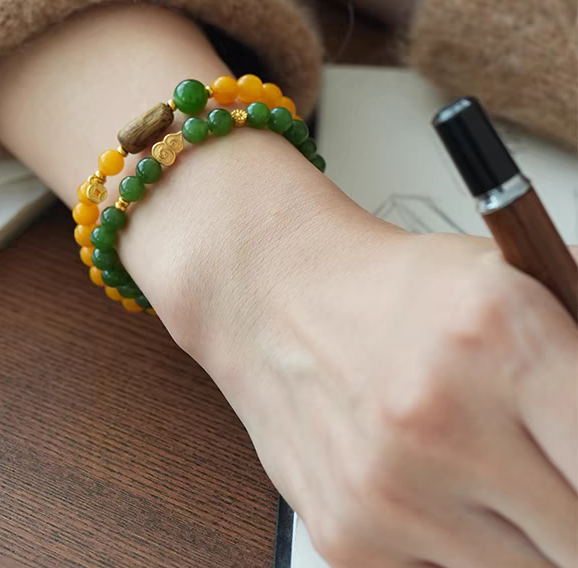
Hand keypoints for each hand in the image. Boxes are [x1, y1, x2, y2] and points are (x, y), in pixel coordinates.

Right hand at [145, 146, 576, 566]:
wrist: (276, 298)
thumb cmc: (393, 291)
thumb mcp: (508, 282)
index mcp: (501, 336)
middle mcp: (440, 418)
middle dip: (567, 507)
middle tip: (541, 472)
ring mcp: (390, 489)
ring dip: (516, 534)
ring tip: (477, 468)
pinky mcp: (348, 539)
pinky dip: (451, 545)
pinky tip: (423, 484)